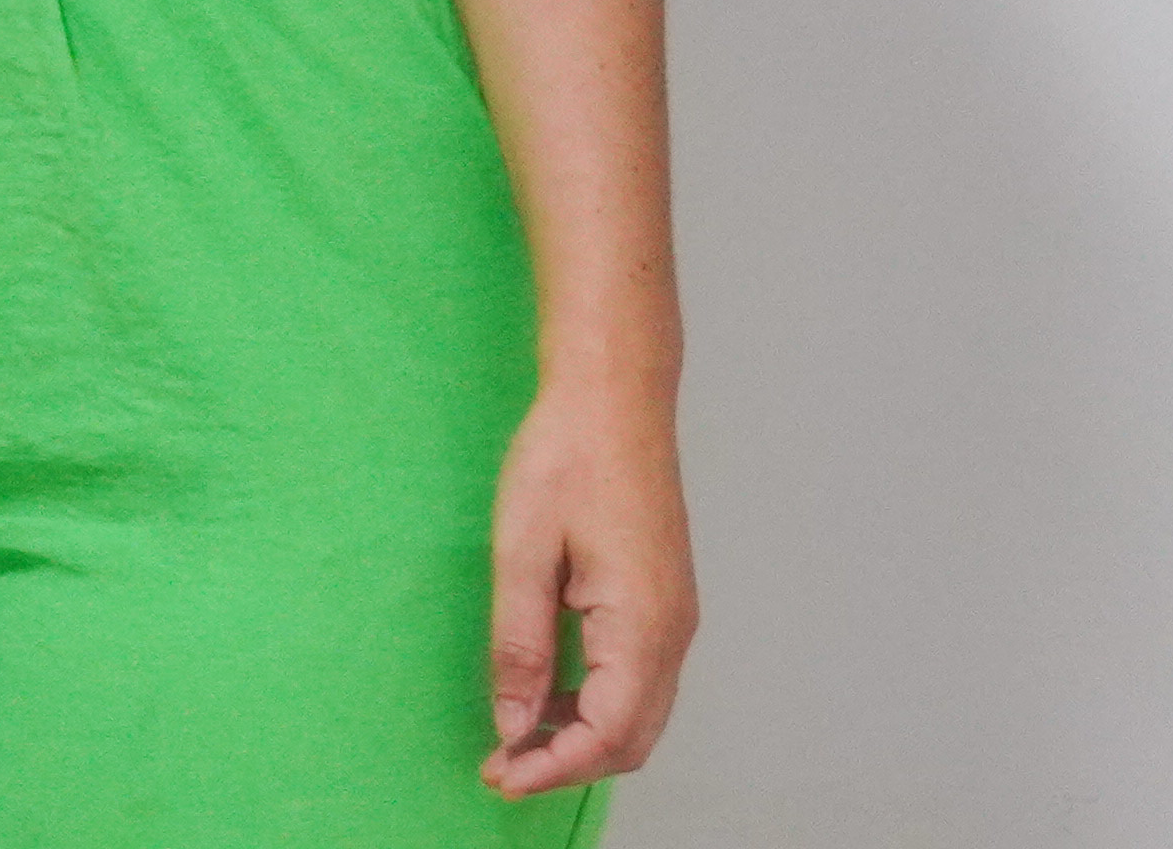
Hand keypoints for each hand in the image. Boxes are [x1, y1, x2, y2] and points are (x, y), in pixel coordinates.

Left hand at [482, 376, 692, 795]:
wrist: (613, 398)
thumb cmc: (566, 458)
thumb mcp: (522, 551)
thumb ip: (520, 644)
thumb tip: (514, 721)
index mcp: (642, 625)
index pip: (607, 735)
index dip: (552, 767)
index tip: (498, 774)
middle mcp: (673, 632)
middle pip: (632, 738)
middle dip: (568, 764)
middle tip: (501, 766)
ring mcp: (674, 618)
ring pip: (639, 714)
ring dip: (583, 737)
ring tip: (515, 736)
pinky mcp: (663, 602)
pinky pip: (639, 679)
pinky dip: (597, 704)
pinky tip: (548, 695)